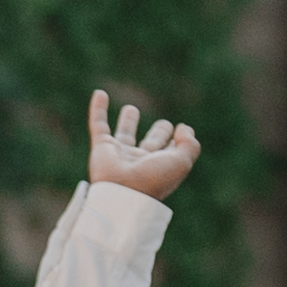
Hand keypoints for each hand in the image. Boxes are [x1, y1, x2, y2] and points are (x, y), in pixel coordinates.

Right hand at [86, 92, 202, 202]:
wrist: (121, 192)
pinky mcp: (102, 147)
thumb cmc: (152, 179)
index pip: (170, 151)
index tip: (182, 131)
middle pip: (150, 144)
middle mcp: (140, 161)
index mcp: (159, 167)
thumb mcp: (181, 163)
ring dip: (128, 123)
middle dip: (158, 134)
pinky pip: (98, 124)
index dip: (178, 142)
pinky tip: (99, 94)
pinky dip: (97, 109)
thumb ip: (189, 145)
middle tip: (164, 124)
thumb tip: (183, 128)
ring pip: (125, 135)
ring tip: (131, 109)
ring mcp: (120, 154)